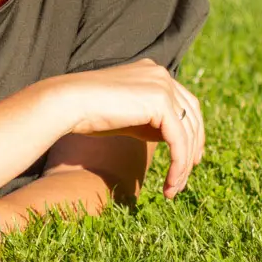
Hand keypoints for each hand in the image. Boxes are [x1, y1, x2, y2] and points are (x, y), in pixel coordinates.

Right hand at [47, 59, 205, 197]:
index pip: (185, 104)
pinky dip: (179, 165)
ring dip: (184, 165)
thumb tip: (171, 139)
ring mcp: (162, 85)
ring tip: (173, 189)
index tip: (191, 159)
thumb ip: (150, 121)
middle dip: (193, 148)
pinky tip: (170, 184)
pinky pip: (179, 140)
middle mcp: (161, 74)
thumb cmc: (89, 113)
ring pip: (188, 132)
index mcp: (153, 73)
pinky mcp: (160, 101)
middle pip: (192, 116)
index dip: (193, 133)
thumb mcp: (128, 117)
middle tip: (186, 176)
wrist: (68, 104)